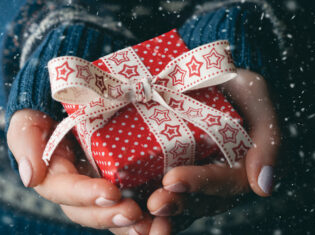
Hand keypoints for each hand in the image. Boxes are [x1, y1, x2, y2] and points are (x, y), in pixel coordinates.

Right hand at [7, 109, 143, 229]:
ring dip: (136, 226)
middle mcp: (83, 190)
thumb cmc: (56, 117)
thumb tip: (30, 176)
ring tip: (156, 227)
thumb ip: (26, 140)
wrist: (81, 107)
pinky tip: (165, 221)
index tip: (109, 193)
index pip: (67, 191)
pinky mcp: (130, 184)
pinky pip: (139, 206)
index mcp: (59, 177)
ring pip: (117, 217)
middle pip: (93, 213)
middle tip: (133, 214)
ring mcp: (107, 190)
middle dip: (111, 217)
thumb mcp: (34, 121)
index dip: (85, 195)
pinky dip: (152, 217)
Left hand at [137, 69, 279, 232]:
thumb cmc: (233, 85)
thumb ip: (268, 137)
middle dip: (175, 204)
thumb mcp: (255, 97)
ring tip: (134, 219)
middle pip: (197, 201)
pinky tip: (124, 205)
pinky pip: (156, 191)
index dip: (200, 183)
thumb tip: (264, 188)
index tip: (173, 179)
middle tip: (152, 204)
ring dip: (157, 215)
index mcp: (238, 164)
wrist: (206, 78)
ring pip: (177, 204)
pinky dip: (142, 202)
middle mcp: (213, 177)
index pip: (224, 181)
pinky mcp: (166, 168)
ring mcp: (189, 175)